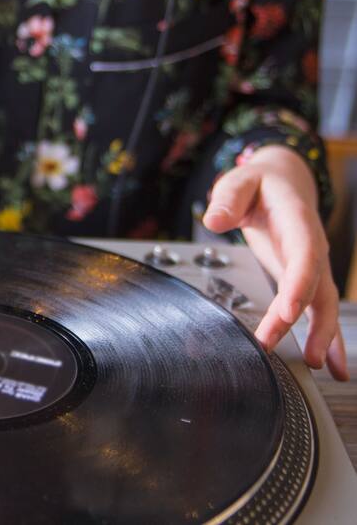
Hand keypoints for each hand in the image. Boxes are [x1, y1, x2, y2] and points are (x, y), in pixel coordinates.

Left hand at [202, 145, 348, 380]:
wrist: (282, 181)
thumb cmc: (260, 183)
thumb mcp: (240, 181)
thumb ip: (229, 198)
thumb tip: (214, 220)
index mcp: (298, 220)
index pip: (304, 254)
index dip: (300, 284)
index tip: (288, 312)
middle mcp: (311, 245)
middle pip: (318, 286)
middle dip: (313, 322)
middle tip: (305, 355)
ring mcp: (311, 264)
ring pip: (324, 302)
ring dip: (324, 334)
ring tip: (321, 367)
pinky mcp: (304, 278)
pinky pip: (319, 308)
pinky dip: (328, 335)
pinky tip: (333, 364)